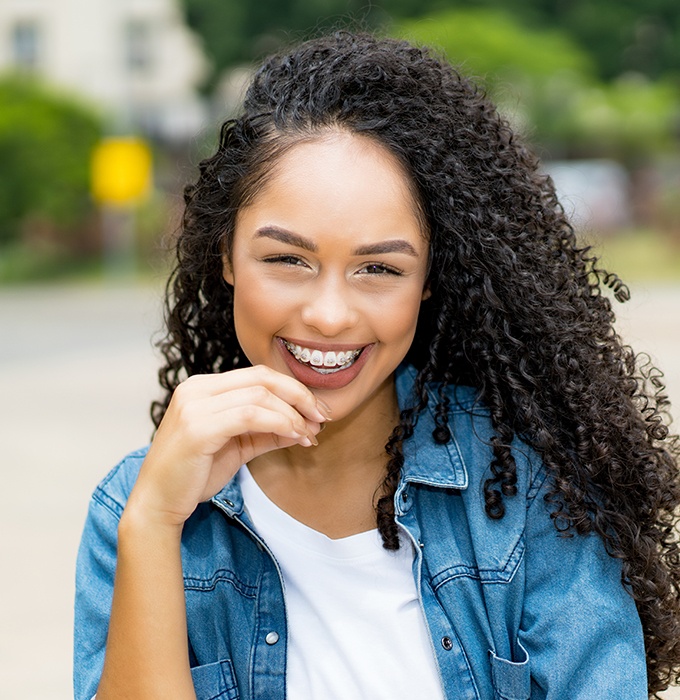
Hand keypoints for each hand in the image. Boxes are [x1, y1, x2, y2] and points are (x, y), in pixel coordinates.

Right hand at [126, 365, 330, 525]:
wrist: (157, 504)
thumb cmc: (193, 475)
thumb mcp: (237, 447)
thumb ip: (268, 432)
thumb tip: (305, 426)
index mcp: (203, 387)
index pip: (257, 375)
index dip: (292, 389)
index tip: (316, 410)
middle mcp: (196, 388)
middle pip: (261, 378)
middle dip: (299, 395)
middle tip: (321, 416)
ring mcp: (194, 405)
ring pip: (259, 396)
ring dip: (292, 414)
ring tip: (309, 433)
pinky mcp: (197, 427)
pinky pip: (250, 415)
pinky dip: (279, 423)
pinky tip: (295, 437)